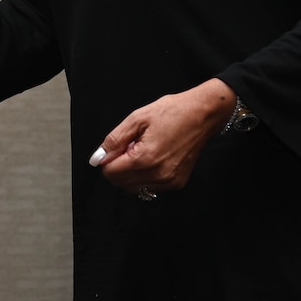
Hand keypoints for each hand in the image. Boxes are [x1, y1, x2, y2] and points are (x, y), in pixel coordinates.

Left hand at [87, 78, 234, 196]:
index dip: (108, 159)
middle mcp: (158, 175)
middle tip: (131, 146)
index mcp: (145, 159)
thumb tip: (97, 157)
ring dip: (131, 173)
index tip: (117, 146)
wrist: (202, 115)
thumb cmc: (172, 112)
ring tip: (143, 151)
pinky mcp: (177, 183)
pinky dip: (145, 176)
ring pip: (134, 187)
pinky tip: (153, 158)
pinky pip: (150, 187)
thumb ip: (114, 140)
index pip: (111, 173)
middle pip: (120, 183)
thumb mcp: (137, 118)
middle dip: (119, 166)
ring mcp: (169, 182)